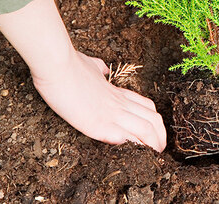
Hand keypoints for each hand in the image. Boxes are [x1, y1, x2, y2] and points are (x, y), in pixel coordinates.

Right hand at [0, 0, 166, 151]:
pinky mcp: (99, 125)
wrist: (58, 65)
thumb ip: (99, 69)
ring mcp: (112, 114)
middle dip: (160, 135)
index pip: (146, 105)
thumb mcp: (91, 64)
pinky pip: (126, 138)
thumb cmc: (70, 64)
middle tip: (160, 148)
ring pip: (146, 129)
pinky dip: (134, 147)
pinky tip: (136, 155)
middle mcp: (119, 103)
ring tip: (154, 156)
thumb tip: (102, 69)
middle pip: (152, 119)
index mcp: (117, 91)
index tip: (155, 131)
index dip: (154, 120)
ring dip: (153, 144)